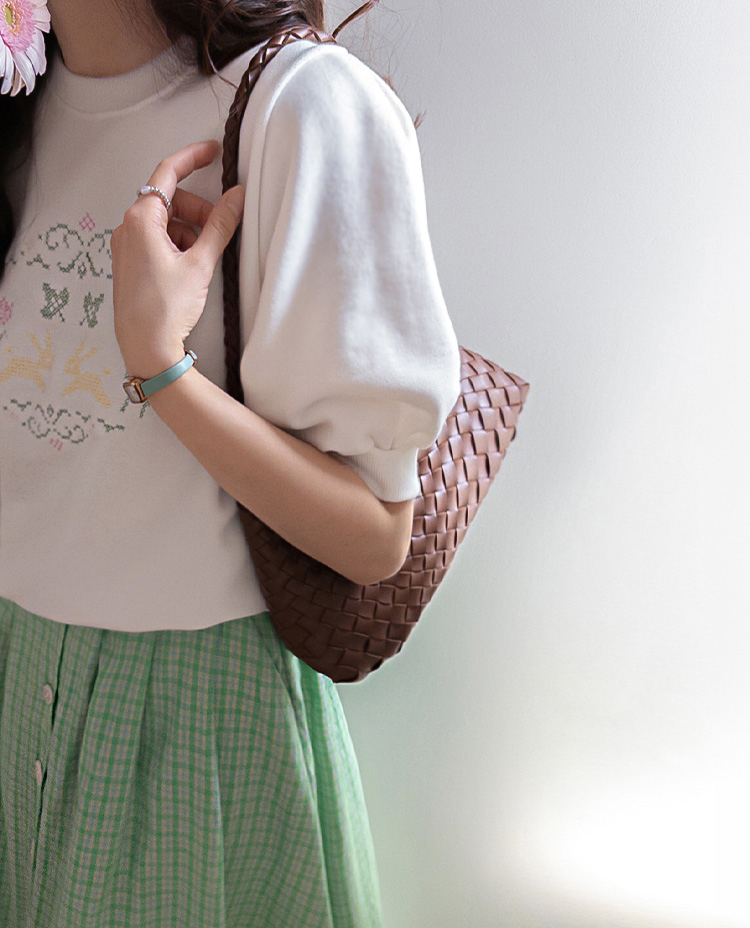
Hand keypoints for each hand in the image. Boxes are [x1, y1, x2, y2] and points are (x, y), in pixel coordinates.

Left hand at [111, 138, 244, 375]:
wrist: (146, 348)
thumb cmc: (167, 308)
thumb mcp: (201, 263)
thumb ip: (221, 225)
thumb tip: (237, 197)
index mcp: (141, 220)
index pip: (168, 173)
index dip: (193, 157)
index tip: (214, 151)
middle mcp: (128, 228)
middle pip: (170, 200)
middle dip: (198, 208)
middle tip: (222, 225)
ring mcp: (126, 247)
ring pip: (165, 222)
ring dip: (190, 229)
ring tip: (206, 256)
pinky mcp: (130, 264)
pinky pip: (157, 240)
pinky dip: (178, 244)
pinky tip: (192, 266)